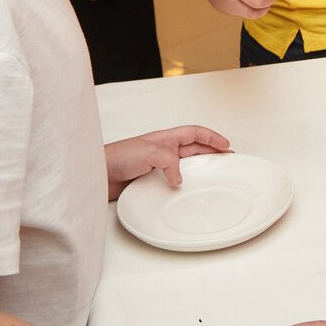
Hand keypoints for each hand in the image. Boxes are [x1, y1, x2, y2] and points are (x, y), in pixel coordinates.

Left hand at [105, 125, 230, 200]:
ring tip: (213, 176)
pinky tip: (187, 192)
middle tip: (227, 160)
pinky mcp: (151, 182)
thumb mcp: (148, 152)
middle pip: (194, 149)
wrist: (98, 175)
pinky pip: (173, 182)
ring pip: (185, 167)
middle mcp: (163, 151)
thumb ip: (169, 162)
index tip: (225, 145)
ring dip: (199, 171)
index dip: (211, 138)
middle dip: (212, 153)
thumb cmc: (116, 157)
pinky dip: (183, 186)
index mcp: (165, 138)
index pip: (194, 133)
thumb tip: (180, 178)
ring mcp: (158, 167)